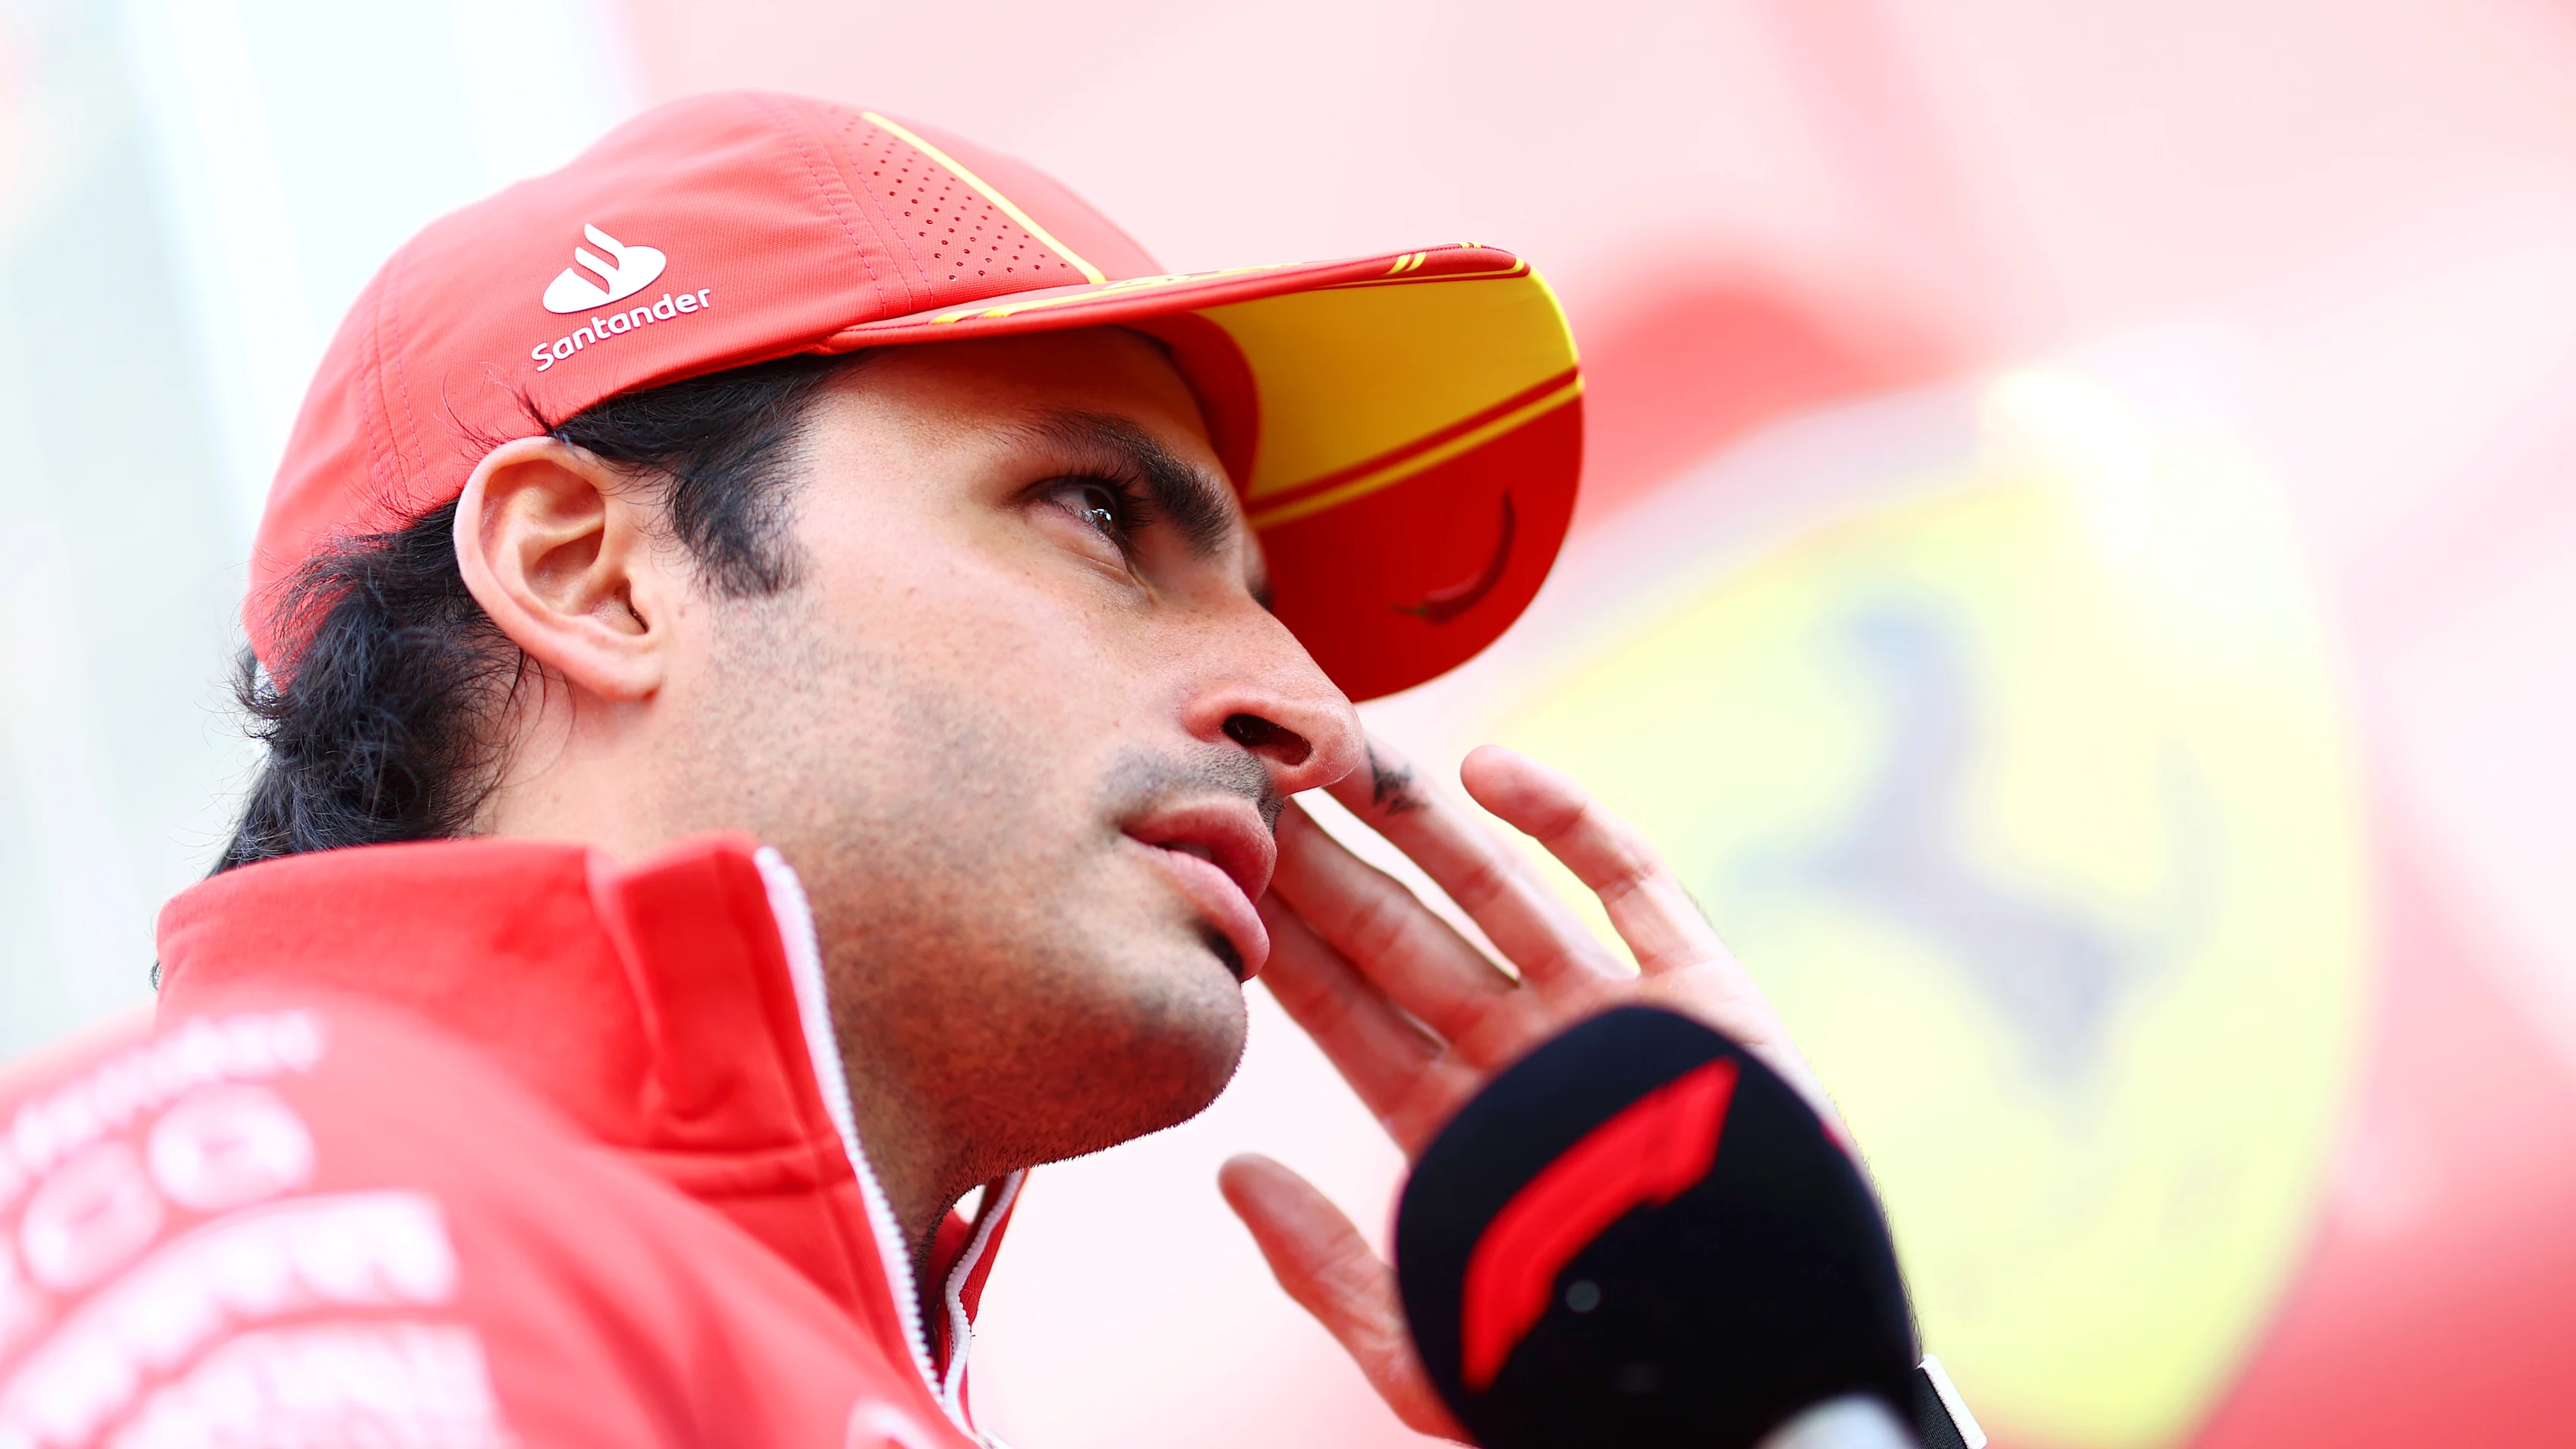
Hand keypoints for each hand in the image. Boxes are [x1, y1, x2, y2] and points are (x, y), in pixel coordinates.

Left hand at [1218, 739, 1833, 1440]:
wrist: (1757, 1390)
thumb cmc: (1588, 1387)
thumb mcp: (1425, 1348)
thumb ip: (1324, 1264)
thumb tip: (1229, 1170)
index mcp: (1461, 1133)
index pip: (1347, 1018)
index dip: (1282, 941)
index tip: (1214, 869)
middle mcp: (1529, 1061)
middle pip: (1405, 939)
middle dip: (1328, 862)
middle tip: (1248, 775)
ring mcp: (1614, 1020)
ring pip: (1500, 890)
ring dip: (1420, 818)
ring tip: (1336, 746)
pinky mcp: (1705, 994)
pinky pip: (1631, 882)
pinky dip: (1568, 821)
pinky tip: (1487, 769)